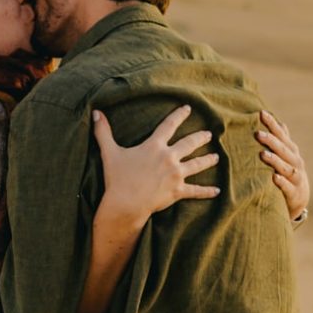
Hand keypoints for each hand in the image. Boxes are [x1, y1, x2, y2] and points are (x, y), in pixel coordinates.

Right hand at [94, 104, 219, 223]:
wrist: (125, 204)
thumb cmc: (117, 178)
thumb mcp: (110, 152)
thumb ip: (103, 132)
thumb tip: (95, 113)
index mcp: (154, 146)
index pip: (169, 125)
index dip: (179, 115)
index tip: (188, 108)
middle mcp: (168, 158)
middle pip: (189, 144)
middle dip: (200, 137)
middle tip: (209, 134)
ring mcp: (175, 175)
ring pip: (197, 165)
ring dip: (208, 160)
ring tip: (216, 157)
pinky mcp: (178, 191)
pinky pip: (196, 191)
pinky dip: (207, 191)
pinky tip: (217, 190)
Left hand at [258, 109, 309, 221]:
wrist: (299, 199)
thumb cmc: (288, 173)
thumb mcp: (287, 156)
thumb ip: (283, 141)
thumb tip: (280, 123)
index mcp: (291, 151)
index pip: (281, 135)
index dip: (272, 124)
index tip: (261, 113)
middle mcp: (295, 162)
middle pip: (283, 150)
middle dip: (271, 141)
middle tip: (258, 134)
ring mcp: (296, 178)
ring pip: (286, 168)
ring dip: (275, 161)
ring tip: (263, 154)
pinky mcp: (294, 194)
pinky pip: (288, 187)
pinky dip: (282, 182)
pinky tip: (274, 177)